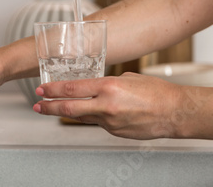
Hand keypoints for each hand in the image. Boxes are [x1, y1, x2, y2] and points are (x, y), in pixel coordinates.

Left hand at [33, 73, 187, 139]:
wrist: (174, 112)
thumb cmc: (157, 92)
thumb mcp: (128, 78)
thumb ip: (109, 83)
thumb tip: (97, 86)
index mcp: (109, 87)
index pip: (73, 88)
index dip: (54, 90)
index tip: (42, 89)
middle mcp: (106, 106)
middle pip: (70, 108)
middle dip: (50, 107)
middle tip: (38, 105)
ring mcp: (110, 122)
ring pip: (83, 117)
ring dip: (71, 112)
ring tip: (59, 109)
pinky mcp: (115, 132)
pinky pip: (100, 123)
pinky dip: (95, 117)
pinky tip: (100, 112)